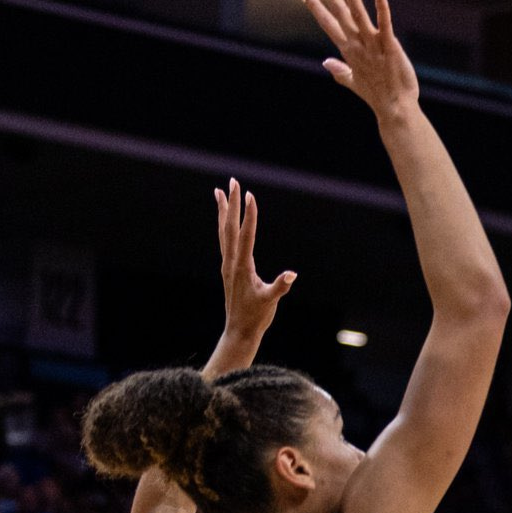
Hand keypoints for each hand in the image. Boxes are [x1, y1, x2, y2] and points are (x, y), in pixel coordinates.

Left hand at [217, 179, 295, 345]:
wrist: (239, 330)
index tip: (250, 196)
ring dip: (223, 210)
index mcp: (241, 266)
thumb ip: (280, 287)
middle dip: (232, 203)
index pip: (246, 234)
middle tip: (233, 181)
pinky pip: (224, 240)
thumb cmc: (256, 316)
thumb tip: (291, 275)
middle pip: (230, 226)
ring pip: (223, 231)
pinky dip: (224, 225)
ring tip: (219, 191)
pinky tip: (225, 220)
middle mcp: (231, 261)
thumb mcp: (270, 301)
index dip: (249, 215)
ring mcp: (228, 264)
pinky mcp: (228, 268)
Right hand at [299, 0, 417, 116]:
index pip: (328, 23)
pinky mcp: (390, 47)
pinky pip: (385, 24)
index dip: (314, 7)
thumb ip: (340, 71)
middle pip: (338, 12)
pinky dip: (381, 8)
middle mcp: (357, 45)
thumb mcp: (354, 83)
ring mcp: (373, 45)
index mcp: (348, 51)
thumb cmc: (378, 96)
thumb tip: (325, 63)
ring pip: (358, 13)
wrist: (395, 110)